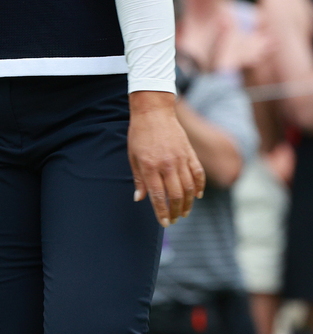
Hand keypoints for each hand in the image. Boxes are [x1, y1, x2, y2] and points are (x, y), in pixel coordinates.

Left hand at [128, 91, 204, 226]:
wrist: (153, 111)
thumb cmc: (140, 133)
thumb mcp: (132, 156)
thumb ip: (138, 179)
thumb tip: (139, 199)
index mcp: (150, 166)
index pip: (158, 196)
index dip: (162, 212)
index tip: (164, 223)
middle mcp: (167, 164)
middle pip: (176, 195)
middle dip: (175, 211)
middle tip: (174, 219)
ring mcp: (180, 158)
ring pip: (189, 188)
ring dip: (188, 203)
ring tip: (184, 212)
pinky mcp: (189, 152)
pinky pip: (198, 173)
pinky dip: (199, 186)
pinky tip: (197, 196)